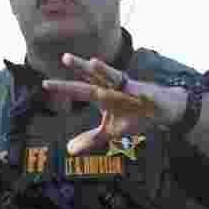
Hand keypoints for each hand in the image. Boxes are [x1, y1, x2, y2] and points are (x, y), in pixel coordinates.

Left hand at [42, 54, 182, 154]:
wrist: (163, 111)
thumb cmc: (136, 116)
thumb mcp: (110, 132)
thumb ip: (90, 139)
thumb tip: (68, 150)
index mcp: (102, 95)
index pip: (79, 89)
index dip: (64, 87)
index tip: (45, 83)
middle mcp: (112, 88)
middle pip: (92, 77)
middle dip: (79, 68)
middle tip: (63, 58)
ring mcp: (127, 88)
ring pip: (113, 76)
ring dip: (104, 70)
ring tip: (92, 62)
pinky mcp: (142, 92)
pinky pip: (136, 89)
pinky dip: (131, 87)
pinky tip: (127, 84)